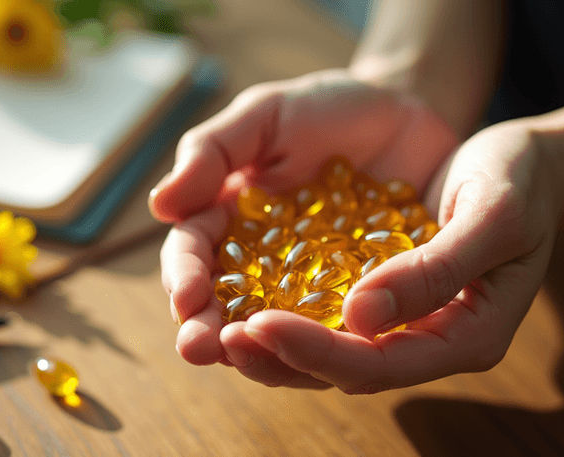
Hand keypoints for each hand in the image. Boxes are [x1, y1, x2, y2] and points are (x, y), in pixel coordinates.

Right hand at [149, 69, 458, 386]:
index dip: (185, 276)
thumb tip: (160, 206)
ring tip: (252, 357)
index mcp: (228, 222)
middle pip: (225, 306)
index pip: (193, 255)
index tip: (187, 297)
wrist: (404, 114)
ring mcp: (312, 289)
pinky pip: (343, 331)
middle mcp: (262, 265)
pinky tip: (330, 349)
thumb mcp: (266, 116)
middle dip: (209, 330)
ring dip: (260, 351)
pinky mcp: (362, 300)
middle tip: (200, 348)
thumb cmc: (326, 111)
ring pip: (277, 332)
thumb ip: (213, 152)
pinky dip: (330, 343)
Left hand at [238, 120, 561, 392]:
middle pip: (344, 370)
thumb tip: (359, 318)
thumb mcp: (493, 215)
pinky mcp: (375, 292)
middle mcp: (424, 338)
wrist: (516, 159)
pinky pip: (323, 312)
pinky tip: (238, 294)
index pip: (381, 365)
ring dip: (268, 343)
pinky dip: (281, 306)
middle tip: (217, 340)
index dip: (317, 352)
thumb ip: (435, 270)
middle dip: (278, 358)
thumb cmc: (518, 180)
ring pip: (326, 349)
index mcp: (464, 335)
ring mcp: (398, 320)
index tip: (259, 325)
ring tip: (213, 328)